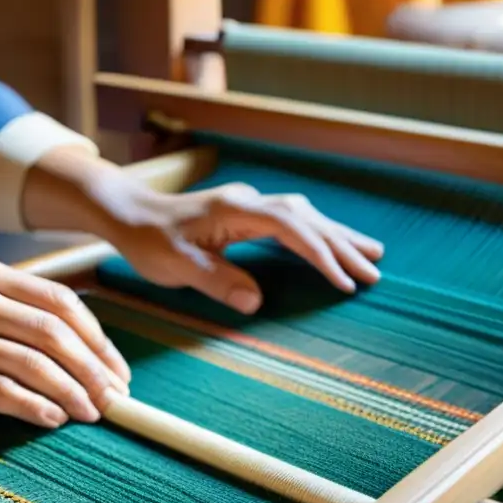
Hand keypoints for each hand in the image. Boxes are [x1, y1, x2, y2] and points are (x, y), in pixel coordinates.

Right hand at [0, 258, 130, 448]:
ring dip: (72, 391)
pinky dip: (35, 406)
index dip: (98, 338)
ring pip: (32, 361)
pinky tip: (54, 420)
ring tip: (93, 414)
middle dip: (93, 368)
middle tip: (116, 398)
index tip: (119, 371)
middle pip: (52, 331)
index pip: (60, 301)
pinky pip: (0, 389)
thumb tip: (96, 361)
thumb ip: (22, 323)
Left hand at [23, 149, 384, 314]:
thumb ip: (214, 280)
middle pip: (307, 219)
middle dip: (343, 246)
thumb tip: (254, 301)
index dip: (320, 255)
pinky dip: (318, 232)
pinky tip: (332, 242)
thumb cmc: (146, 239)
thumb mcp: (173, 266)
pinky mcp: (247, 212)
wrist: (127, 211)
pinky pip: (293, 219)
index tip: (344, 281)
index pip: (290, 229)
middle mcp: (248, 202)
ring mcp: (249, 204)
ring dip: (337, 236)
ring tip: (372, 254)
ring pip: (305, 216)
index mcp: (234, 211)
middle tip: (375, 272)